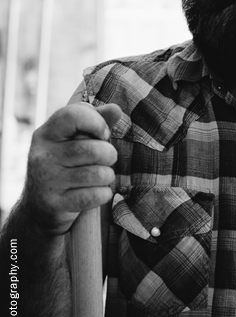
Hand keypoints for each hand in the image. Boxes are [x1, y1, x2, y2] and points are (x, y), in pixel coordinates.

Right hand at [24, 102, 122, 236]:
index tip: (102, 135)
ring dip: (107, 177)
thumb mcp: (74, 141)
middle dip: (109, 155)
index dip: (97, 123)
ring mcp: (47, 180)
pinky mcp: (55, 203)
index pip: (74, 115)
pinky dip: (103, 194)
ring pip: (99, 174)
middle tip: (104, 161)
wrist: (38, 208)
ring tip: (98, 177)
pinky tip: (94, 192)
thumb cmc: (65, 167)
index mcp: (46, 134)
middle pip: (95, 149)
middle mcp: (43, 155)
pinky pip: (96, 195)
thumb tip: (116, 109)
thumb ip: (95, 122)